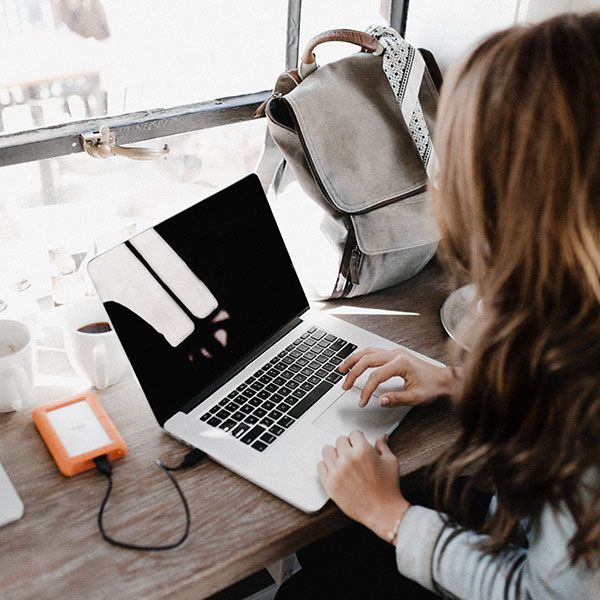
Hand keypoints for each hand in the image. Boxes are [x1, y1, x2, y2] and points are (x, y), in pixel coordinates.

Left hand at [318, 431, 409, 542]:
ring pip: (327, 450)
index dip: (358, 439)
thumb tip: (382, 437)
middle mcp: (348, 459)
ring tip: (341, 461)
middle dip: (347, 446)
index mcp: (363, 450)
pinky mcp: (329, 483)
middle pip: (340, 441)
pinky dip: (326, 466)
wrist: (382, 512)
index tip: (359, 444)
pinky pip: (320, 466)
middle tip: (352, 454)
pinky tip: (335, 470)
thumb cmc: (388, 489)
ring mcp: (337, 471)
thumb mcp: (390, 462)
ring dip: (334, 454)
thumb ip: (383, 446)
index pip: (354, 434)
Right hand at [339, 347, 457, 406]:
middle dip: (353, 373)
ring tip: (342, 369)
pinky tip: (355, 362)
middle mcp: (396, 354)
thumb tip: (380, 400)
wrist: (444, 378)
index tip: (362, 401)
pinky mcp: (394, 354)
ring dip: (353, 360)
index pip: (376, 376)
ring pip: (367, 351)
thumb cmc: (433, 386)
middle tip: (345, 386)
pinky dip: (361, 357)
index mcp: (401, 363)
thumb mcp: (416, 397)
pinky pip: (373, 351)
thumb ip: (396, 399)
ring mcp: (394, 352)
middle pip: (367, 360)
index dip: (366, 390)